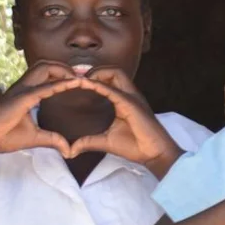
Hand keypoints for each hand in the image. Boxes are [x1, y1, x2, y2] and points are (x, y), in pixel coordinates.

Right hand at [0, 62, 79, 157]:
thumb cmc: (5, 137)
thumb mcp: (36, 138)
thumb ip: (53, 140)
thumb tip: (69, 150)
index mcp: (27, 92)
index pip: (47, 75)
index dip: (64, 75)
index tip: (82, 81)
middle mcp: (24, 87)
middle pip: (46, 65)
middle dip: (65, 67)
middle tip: (82, 77)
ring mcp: (22, 90)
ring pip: (44, 67)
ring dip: (64, 70)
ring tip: (79, 79)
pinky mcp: (22, 98)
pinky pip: (44, 87)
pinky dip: (61, 84)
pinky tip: (75, 84)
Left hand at [64, 67, 180, 171]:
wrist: (154, 154)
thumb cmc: (136, 146)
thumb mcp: (106, 142)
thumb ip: (88, 142)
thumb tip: (71, 151)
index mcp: (124, 101)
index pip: (111, 80)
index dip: (94, 78)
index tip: (76, 83)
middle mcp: (129, 96)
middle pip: (114, 71)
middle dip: (96, 70)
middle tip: (78, 80)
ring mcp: (132, 98)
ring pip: (116, 72)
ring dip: (98, 73)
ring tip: (82, 81)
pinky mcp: (131, 104)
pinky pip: (113, 89)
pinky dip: (98, 85)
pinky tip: (85, 85)